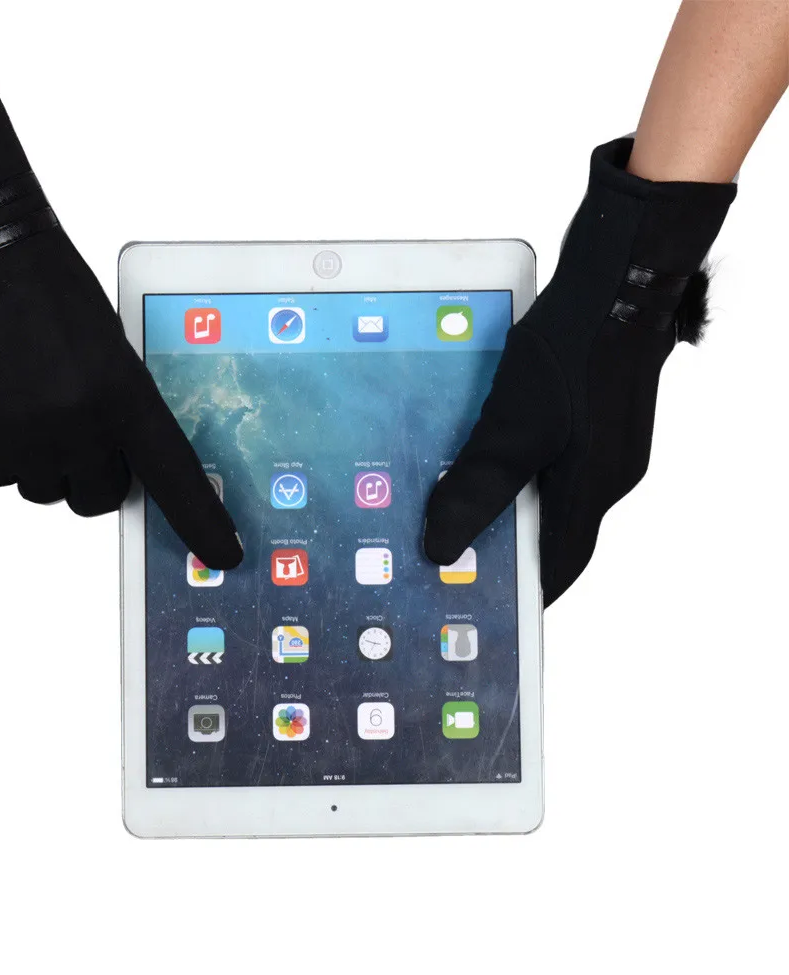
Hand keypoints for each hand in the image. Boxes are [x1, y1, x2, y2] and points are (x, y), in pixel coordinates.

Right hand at [0, 84, 240, 568]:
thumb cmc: (47, 285)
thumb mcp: (108, 342)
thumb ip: (122, 402)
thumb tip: (126, 456)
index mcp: (123, 391)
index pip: (173, 475)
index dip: (201, 522)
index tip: (222, 556)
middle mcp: (77, 422)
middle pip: (100, 498)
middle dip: (98, 476)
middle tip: (83, 433)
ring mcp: (21, 434)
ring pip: (46, 492)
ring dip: (46, 464)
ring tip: (32, 403)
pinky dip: (0, 454)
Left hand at [423, 138, 734, 605]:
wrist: (620, 278)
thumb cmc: (572, 354)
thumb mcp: (511, 427)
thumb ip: (477, 489)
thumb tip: (441, 548)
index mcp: (593, 488)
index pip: (560, 562)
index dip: (528, 589)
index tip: (496, 610)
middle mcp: (605, 472)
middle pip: (551, 527)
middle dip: (508, 546)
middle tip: (459, 559)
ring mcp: (602, 440)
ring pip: (548, 488)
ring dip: (509, 501)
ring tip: (457, 508)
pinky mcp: (592, 410)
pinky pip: (550, 453)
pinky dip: (516, 464)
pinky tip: (481, 451)